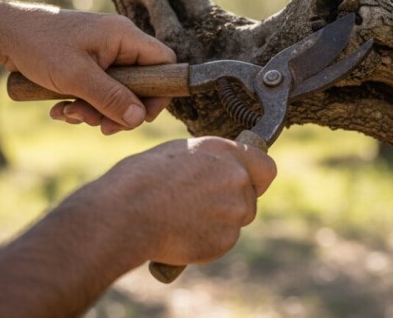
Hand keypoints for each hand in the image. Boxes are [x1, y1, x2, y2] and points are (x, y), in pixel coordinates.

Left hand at [0, 8, 175, 133]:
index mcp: (124, 36)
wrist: (3, 34)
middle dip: (119, 110)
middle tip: (100, 126)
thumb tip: (139, 119)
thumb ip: (111, 98)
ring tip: (68, 113)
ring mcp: (102, 54)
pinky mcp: (86, 64)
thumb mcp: (77, 77)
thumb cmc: (40, 46)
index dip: (160, 92)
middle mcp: (118, 43)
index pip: (165, 63)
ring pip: (117, 93)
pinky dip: (83, 105)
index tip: (141, 116)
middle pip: (140, 85)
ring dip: (96, 111)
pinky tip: (59, 109)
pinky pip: (97, 91)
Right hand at [67, 137, 277, 265]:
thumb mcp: (176, 154)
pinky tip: (180, 233)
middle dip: (230, 204)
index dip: (255, 178)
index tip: (245, 184)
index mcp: (224, 151)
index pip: (266, 167)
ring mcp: (234, 211)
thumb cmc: (140, 180)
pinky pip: (222, 242)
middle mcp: (236, 179)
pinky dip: (206, 241)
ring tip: (181, 218)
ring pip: (236, 221)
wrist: (126, 214)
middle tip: (196, 206)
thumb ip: (207, 162)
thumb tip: (214, 169)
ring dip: (217, 223)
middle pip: (249, 198)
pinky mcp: (225, 240)